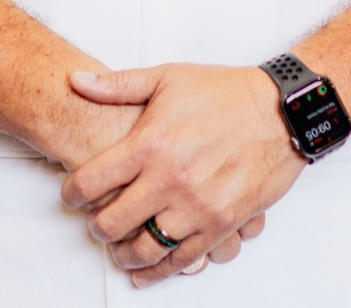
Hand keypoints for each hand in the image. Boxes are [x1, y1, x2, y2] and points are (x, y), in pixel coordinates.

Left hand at [61, 63, 302, 286]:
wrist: (278, 112)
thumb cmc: (223, 92)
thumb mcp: (167, 77)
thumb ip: (117, 85)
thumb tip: (75, 81)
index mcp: (150, 142)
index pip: (92, 181)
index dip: (73, 194)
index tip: (71, 196)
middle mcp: (169, 179)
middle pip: (112, 222)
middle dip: (96, 227)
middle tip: (95, 223)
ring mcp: (195, 206)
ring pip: (144, 249)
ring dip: (124, 254)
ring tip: (118, 248)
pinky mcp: (220, 224)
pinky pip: (181, 260)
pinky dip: (159, 272)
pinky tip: (146, 272)